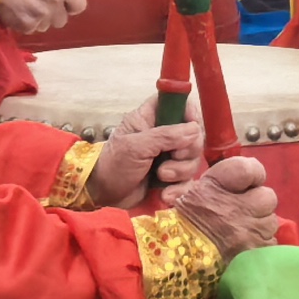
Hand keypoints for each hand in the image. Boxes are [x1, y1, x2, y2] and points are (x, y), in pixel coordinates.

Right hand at [0, 0, 87, 33]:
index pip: (80, 5)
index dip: (72, 5)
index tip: (65, 4)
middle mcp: (54, 1)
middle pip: (63, 19)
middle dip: (54, 15)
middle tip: (41, 4)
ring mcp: (42, 15)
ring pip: (48, 25)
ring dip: (41, 19)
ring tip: (28, 7)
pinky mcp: (29, 26)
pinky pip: (34, 29)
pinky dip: (28, 24)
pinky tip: (20, 13)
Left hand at [89, 111, 203, 208]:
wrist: (103, 194)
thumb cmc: (113, 164)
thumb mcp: (135, 146)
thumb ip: (165, 136)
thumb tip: (194, 129)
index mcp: (152, 118)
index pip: (179, 103)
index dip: (190, 113)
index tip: (192, 128)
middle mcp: (164, 134)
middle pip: (194, 135)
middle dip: (186, 152)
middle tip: (170, 159)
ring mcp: (169, 157)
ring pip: (192, 160)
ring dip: (180, 172)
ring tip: (161, 178)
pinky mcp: (171, 178)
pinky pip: (187, 181)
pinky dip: (179, 190)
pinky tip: (165, 195)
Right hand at [166, 155, 279, 261]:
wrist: (176, 257)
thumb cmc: (187, 219)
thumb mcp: (197, 188)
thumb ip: (227, 177)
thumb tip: (254, 175)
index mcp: (218, 186)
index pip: (251, 170)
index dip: (254, 175)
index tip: (247, 184)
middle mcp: (236, 207)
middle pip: (268, 197)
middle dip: (258, 203)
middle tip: (243, 211)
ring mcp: (248, 233)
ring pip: (271, 222)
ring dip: (260, 224)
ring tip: (243, 229)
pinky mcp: (254, 254)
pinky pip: (269, 242)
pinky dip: (260, 243)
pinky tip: (246, 244)